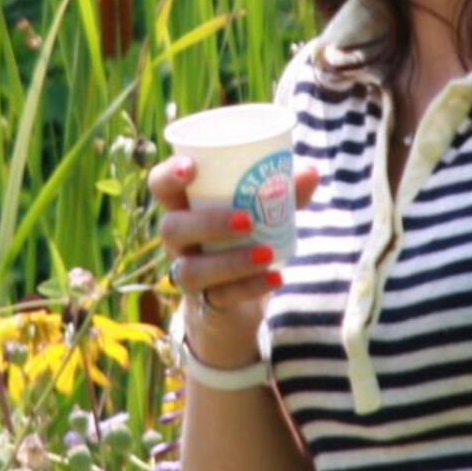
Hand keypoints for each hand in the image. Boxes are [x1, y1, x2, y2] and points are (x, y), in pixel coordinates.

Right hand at [148, 154, 319, 367]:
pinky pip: (221, 297)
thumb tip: (311, 172)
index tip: (191, 167)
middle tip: (248, 220)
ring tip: (267, 254)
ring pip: (192, 270)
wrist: (236, 299)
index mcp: (184, 206)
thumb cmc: (243, 239)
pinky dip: (251, 286)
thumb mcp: (262, 213)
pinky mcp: (205, 303)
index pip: (160, 185)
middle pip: (171, 228)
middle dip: (207, 223)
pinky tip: (277, 278)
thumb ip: (283, 192)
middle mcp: (178, 240)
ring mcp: (187, 273)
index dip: (168, 175)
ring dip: (231, 261)